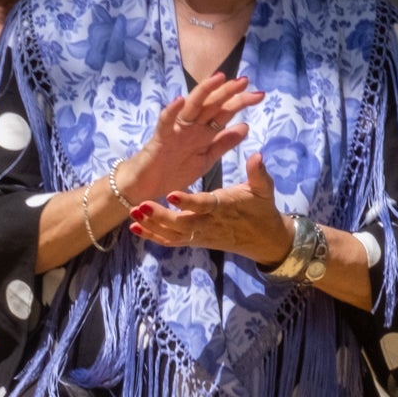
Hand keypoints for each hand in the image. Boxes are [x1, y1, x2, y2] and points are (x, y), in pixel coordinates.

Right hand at [120, 73, 262, 199]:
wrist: (147, 188)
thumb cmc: (173, 171)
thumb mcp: (206, 159)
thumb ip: (223, 143)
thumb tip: (246, 126)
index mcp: (202, 132)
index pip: (224, 113)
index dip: (240, 102)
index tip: (259, 94)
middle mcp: (191, 127)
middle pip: (211, 105)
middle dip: (228, 92)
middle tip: (245, 81)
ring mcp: (175, 130)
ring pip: (191, 107)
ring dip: (204, 91)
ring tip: (219, 78)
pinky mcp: (160, 139)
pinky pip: (165, 122)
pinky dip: (171, 111)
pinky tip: (181, 100)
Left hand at [130, 151, 294, 262]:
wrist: (264, 239)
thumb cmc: (262, 208)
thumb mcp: (264, 189)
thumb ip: (258, 173)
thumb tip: (257, 155)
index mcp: (224, 207)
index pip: (204, 205)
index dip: (188, 201)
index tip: (171, 194)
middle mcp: (210, 223)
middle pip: (182, 224)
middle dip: (161, 217)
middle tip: (141, 206)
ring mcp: (201, 234)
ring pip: (174, 234)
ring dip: (152, 226)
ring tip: (133, 215)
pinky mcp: (195, 240)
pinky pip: (172, 241)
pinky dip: (154, 236)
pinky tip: (136, 228)